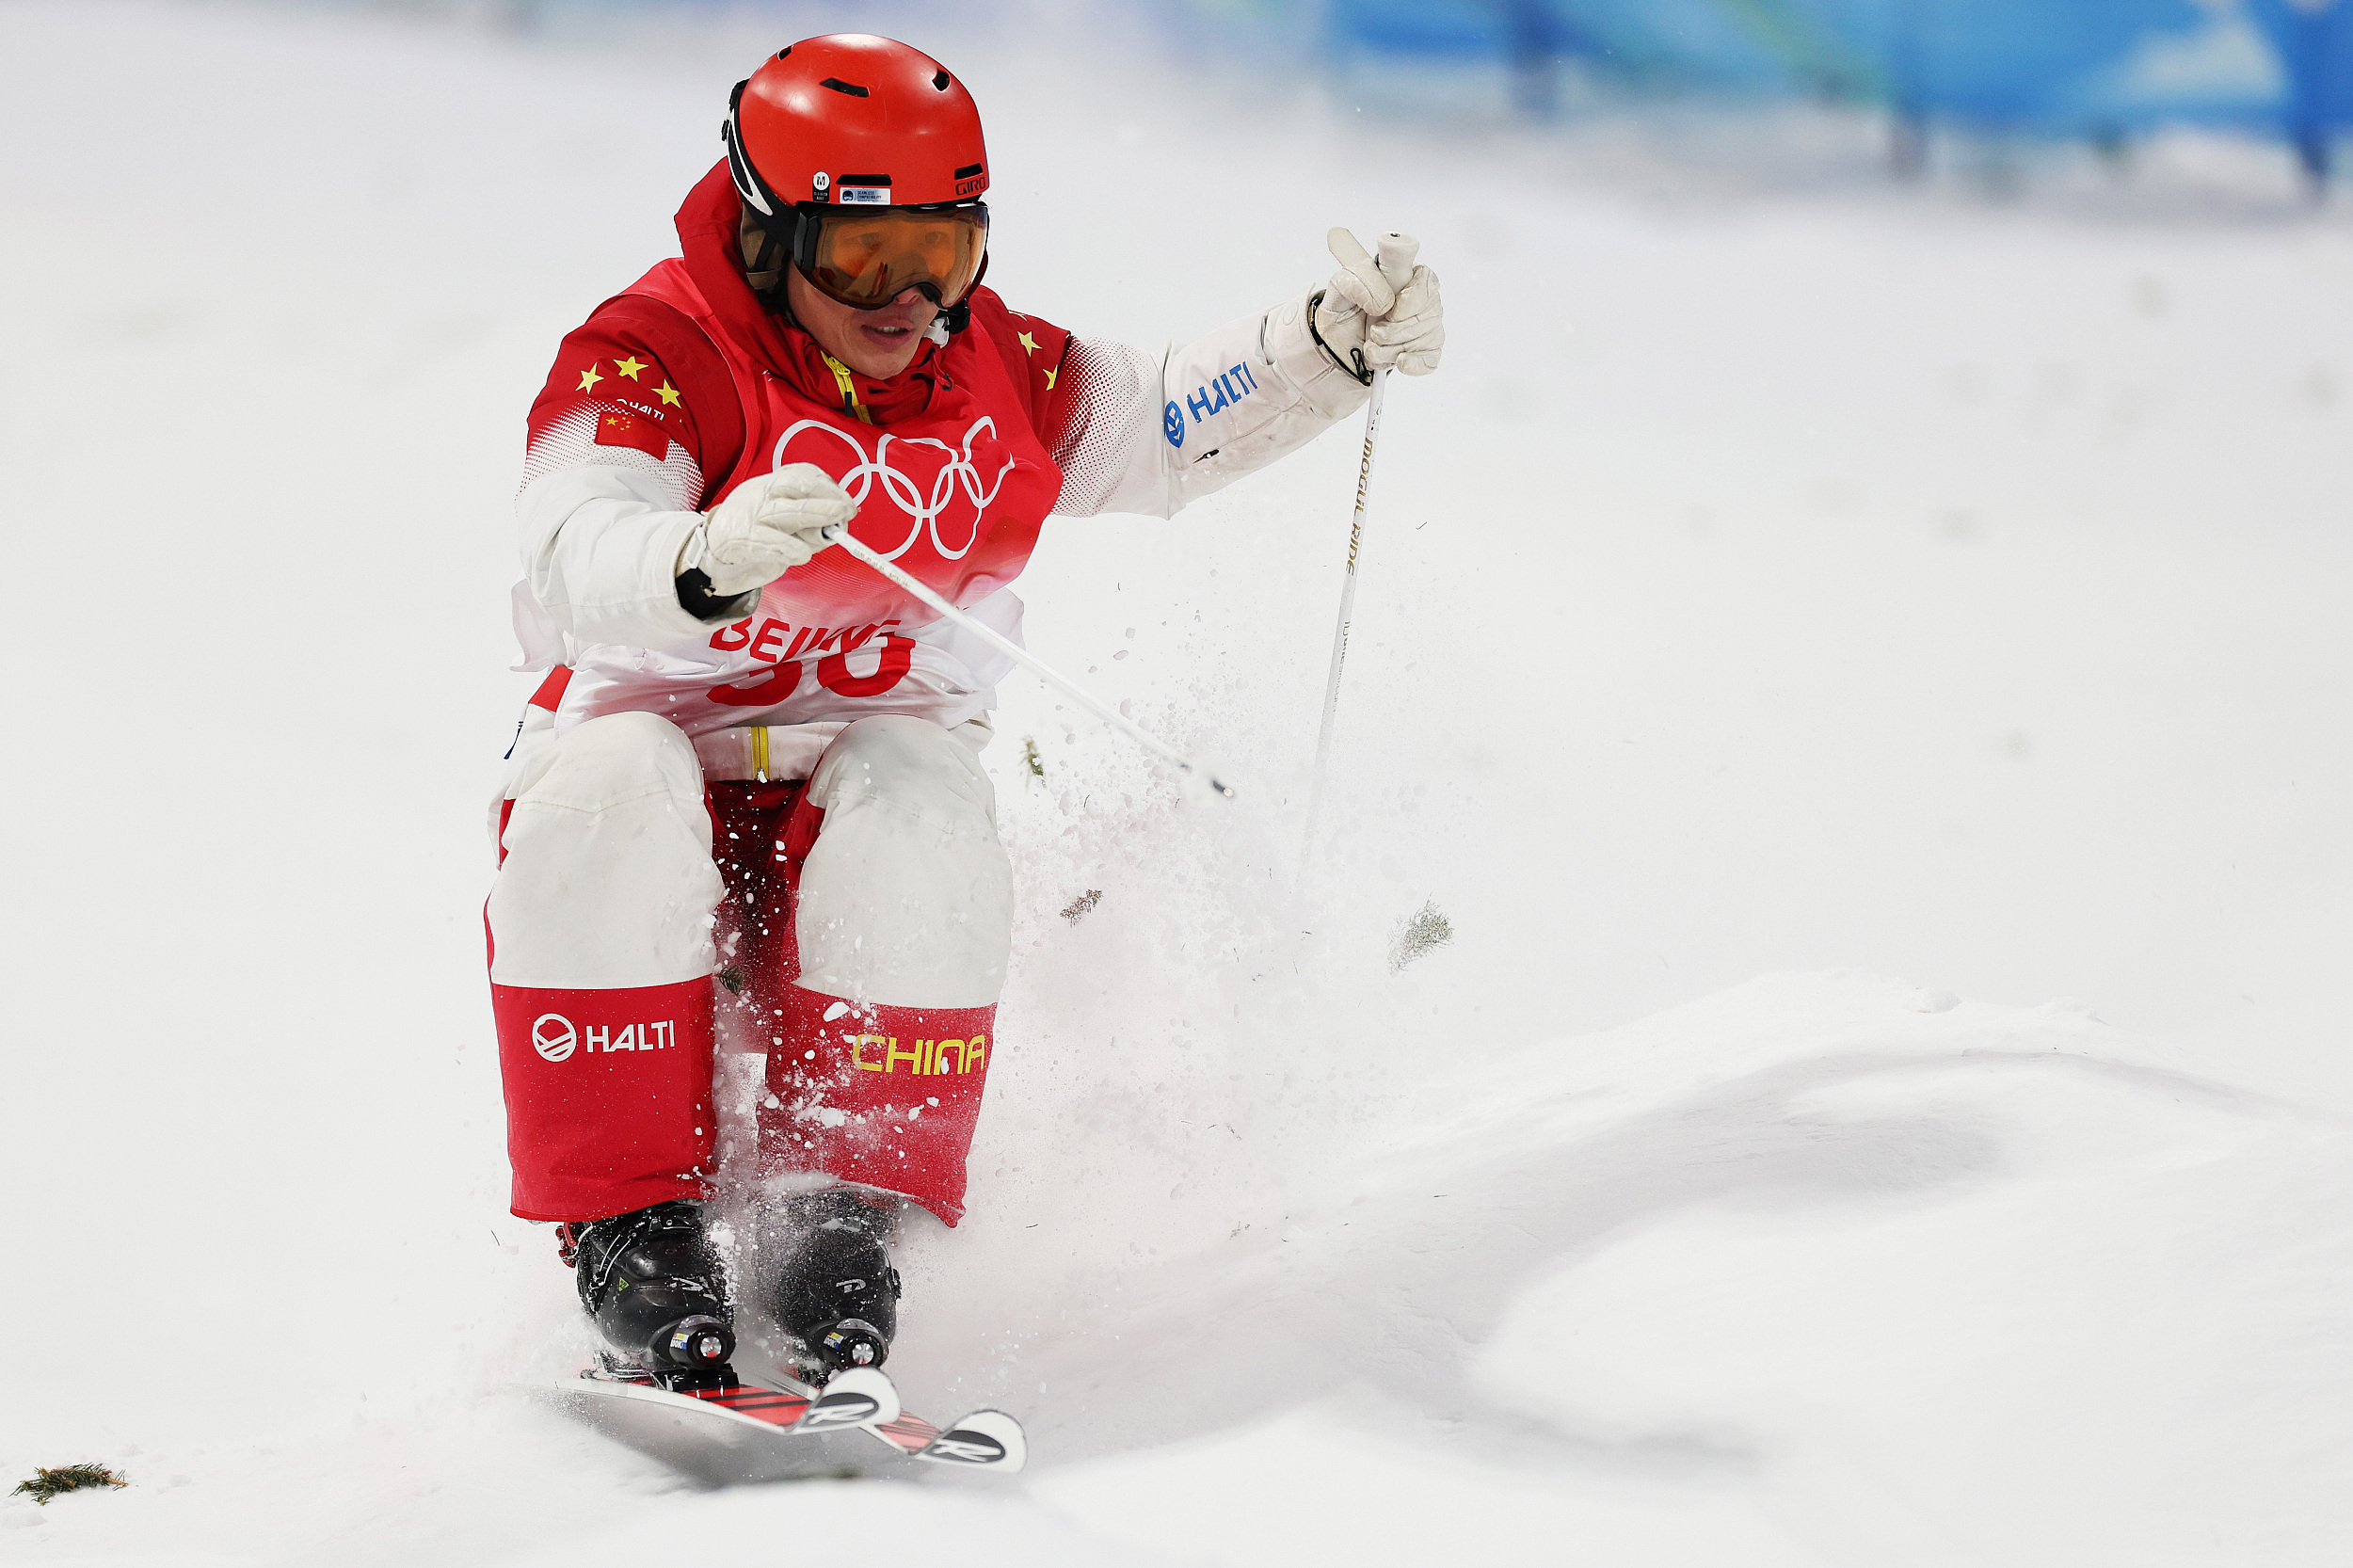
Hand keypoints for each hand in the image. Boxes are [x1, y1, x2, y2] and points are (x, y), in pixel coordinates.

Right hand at [680, 464, 857, 594]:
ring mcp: (751, 515)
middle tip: (847, 511)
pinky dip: (785, 548)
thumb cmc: (756, 527)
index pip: (802, 474)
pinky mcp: (741, 539)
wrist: (713, 543)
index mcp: (772, 484)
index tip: (846, 500)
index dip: (827, 486)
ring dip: (811, 518)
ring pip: (783, 512)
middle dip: (825, 499)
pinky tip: (801, 555)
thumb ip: (808, 519)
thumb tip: (839, 527)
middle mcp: (761, 494)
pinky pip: (766, 542)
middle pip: (794, 488)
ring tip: (832, 532)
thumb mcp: (780, 514)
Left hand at [1314, 229, 1443, 379]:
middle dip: (1395, 331)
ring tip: (1371, 349)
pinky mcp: (1425, 351)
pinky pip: (1430, 359)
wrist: (1341, 334)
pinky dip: (1414, 363)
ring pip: (1424, 340)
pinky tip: (1400, 362)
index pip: (1427, 283)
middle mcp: (1423, 300)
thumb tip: (1384, 304)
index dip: (1411, 301)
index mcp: (1409, 275)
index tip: (1390, 313)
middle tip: (1374, 333)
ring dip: (1393, 349)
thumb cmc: (1349, 304)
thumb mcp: (1345, 282)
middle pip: (1426, 316)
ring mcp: (1427, 326)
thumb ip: (1363, 280)